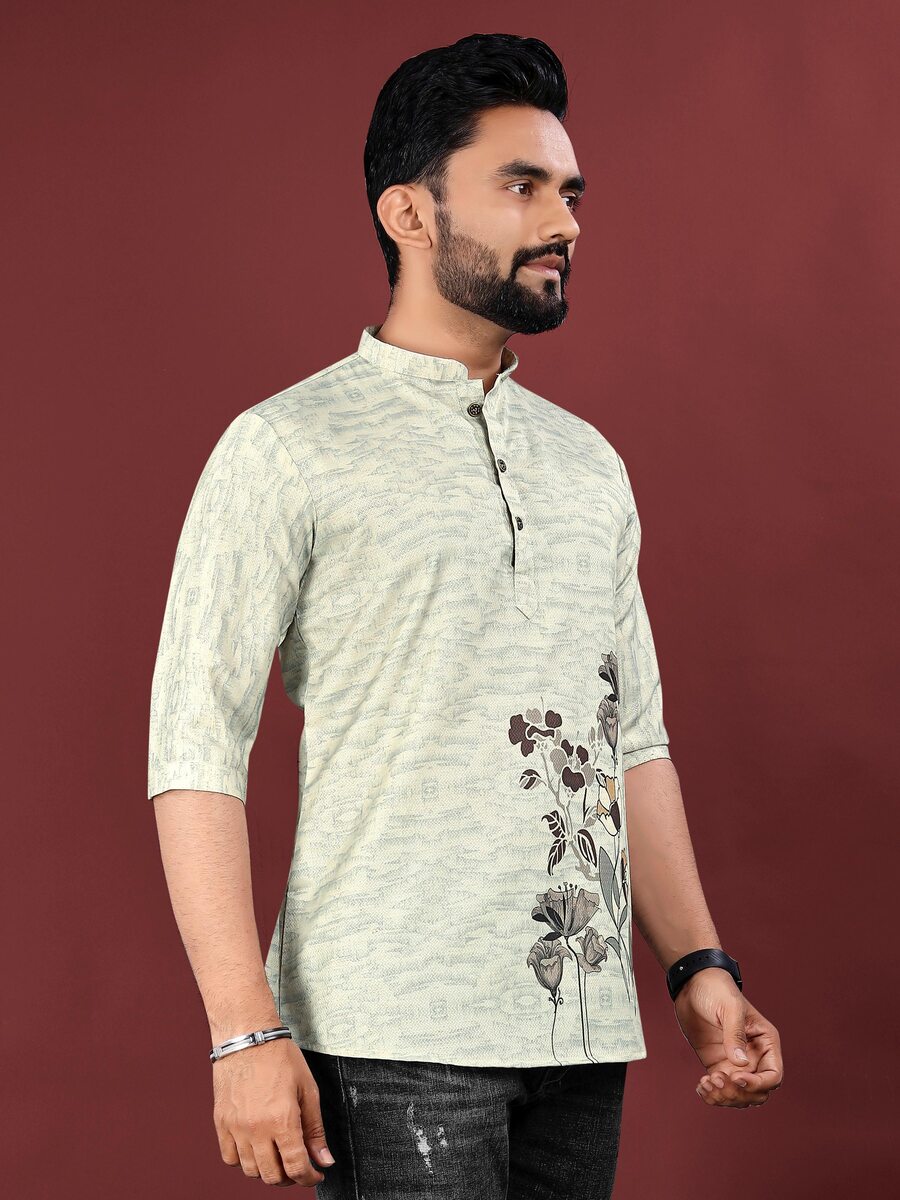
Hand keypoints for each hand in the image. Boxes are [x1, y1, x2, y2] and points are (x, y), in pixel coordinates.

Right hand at [212, 1037, 335, 1184]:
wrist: (248, 1036)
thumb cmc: (279, 1057)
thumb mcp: (307, 1090)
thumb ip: (315, 1129)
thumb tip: (324, 1160)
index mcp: (282, 1120)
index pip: (296, 1168)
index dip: (309, 1178)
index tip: (315, 1174)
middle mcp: (256, 1129)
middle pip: (272, 1176)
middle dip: (290, 1177)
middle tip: (298, 1165)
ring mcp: (236, 1128)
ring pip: (251, 1171)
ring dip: (267, 1170)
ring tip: (278, 1155)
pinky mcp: (221, 1123)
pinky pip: (229, 1158)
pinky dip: (244, 1161)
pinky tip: (256, 1148)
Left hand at [673, 967, 783, 1108]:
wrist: (693, 984)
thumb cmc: (717, 989)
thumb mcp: (730, 1007)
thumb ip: (735, 1035)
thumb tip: (740, 1064)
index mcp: (765, 1042)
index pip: (773, 1076)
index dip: (758, 1084)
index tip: (736, 1077)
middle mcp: (754, 1057)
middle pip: (757, 1092)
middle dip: (739, 1093)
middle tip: (717, 1079)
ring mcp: (735, 1063)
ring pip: (739, 1096)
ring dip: (724, 1097)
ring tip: (706, 1082)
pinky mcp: (718, 1065)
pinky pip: (721, 1090)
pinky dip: (712, 1095)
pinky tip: (701, 1086)